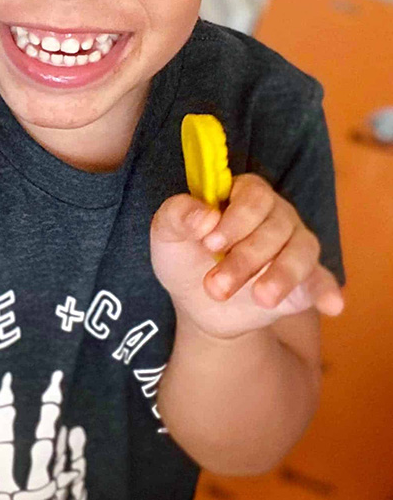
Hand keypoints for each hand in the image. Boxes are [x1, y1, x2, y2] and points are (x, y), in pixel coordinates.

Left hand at [151, 174, 343, 339]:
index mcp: (243, 196)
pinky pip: (323, 281)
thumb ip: (176, 215)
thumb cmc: (185, 257)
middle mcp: (276, 216)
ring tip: (259, 298)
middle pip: (275, 226)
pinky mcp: (306, 281)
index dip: (236, 218)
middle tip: (215, 287)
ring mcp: (295, 247)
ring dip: (280, 275)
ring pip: (302, 251)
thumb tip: (205, 215)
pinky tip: (331, 305)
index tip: (211, 243)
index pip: (254, 194)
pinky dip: (328, 291)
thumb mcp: (167, 235)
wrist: (198, 305)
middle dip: (245, 258)